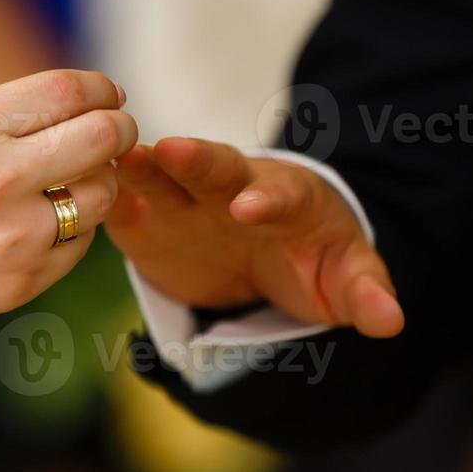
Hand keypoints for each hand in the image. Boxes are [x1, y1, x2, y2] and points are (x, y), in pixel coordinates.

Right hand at [0, 70, 136, 344]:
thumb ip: (2, 117)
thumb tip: (79, 104)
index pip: (67, 91)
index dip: (101, 88)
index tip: (108, 94)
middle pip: (101, 138)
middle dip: (120, 128)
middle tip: (116, 130)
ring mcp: (13, 235)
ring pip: (102, 194)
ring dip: (101, 181)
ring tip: (78, 180)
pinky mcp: (22, 281)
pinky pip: (80, 244)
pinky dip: (74, 228)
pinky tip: (47, 223)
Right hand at [106, 138, 403, 336]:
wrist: (271, 255)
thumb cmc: (315, 259)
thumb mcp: (347, 276)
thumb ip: (365, 293)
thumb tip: (392, 321)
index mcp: (286, 196)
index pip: (277, 195)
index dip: (265, 199)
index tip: (250, 207)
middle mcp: (230, 188)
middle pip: (213, 167)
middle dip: (192, 160)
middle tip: (169, 150)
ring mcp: (185, 201)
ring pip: (160, 177)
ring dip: (138, 169)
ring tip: (111, 159)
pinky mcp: (148, 222)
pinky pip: (124, 208)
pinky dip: (105, 200)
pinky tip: (80, 194)